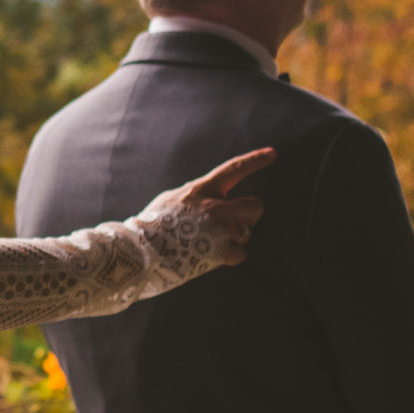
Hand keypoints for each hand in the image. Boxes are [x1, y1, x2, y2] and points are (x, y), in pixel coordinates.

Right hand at [136, 148, 273, 267]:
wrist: (141, 250)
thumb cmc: (152, 226)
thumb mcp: (170, 200)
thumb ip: (193, 198)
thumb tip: (207, 201)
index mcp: (201, 190)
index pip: (233, 170)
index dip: (254, 160)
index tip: (272, 154)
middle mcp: (215, 206)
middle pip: (255, 207)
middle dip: (248, 217)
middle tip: (233, 225)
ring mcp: (220, 228)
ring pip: (246, 233)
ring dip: (233, 240)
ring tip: (209, 244)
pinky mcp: (221, 250)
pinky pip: (240, 254)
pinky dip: (229, 258)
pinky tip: (210, 257)